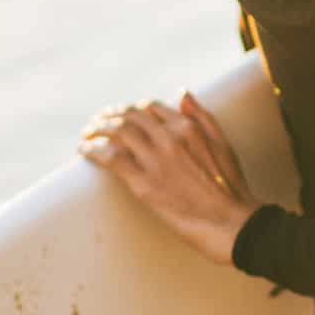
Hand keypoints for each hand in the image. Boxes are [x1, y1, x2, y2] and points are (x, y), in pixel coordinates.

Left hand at [78, 89, 260, 265]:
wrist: (229, 222)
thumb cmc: (229, 186)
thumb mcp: (222, 143)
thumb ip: (201, 116)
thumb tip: (182, 93)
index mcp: (188, 127)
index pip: (150, 107)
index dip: (132, 110)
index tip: (123, 116)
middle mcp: (170, 138)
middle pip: (129, 116)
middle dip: (109, 115)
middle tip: (98, 121)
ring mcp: (155, 160)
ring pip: (116, 132)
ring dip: (96, 129)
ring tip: (87, 134)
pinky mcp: (144, 184)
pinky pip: (111, 158)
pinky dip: (93, 150)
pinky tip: (84, 150)